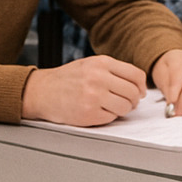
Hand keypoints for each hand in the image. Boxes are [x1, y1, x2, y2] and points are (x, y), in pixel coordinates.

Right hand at [21, 55, 145, 126]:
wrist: (41, 91)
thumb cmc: (66, 79)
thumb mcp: (89, 65)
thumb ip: (112, 71)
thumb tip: (138, 85)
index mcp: (100, 63)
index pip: (136, 75)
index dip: (141, 86)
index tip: (139, 92)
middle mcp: (98, 77)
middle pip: (133, 93)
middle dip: (132, 100)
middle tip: (124, 102)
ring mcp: (93, 96)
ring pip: (125, 107)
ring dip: (121, 110)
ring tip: (108, 106)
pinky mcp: (89, 113)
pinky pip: (112, 118)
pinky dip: (107, 116)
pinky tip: (96, 110)